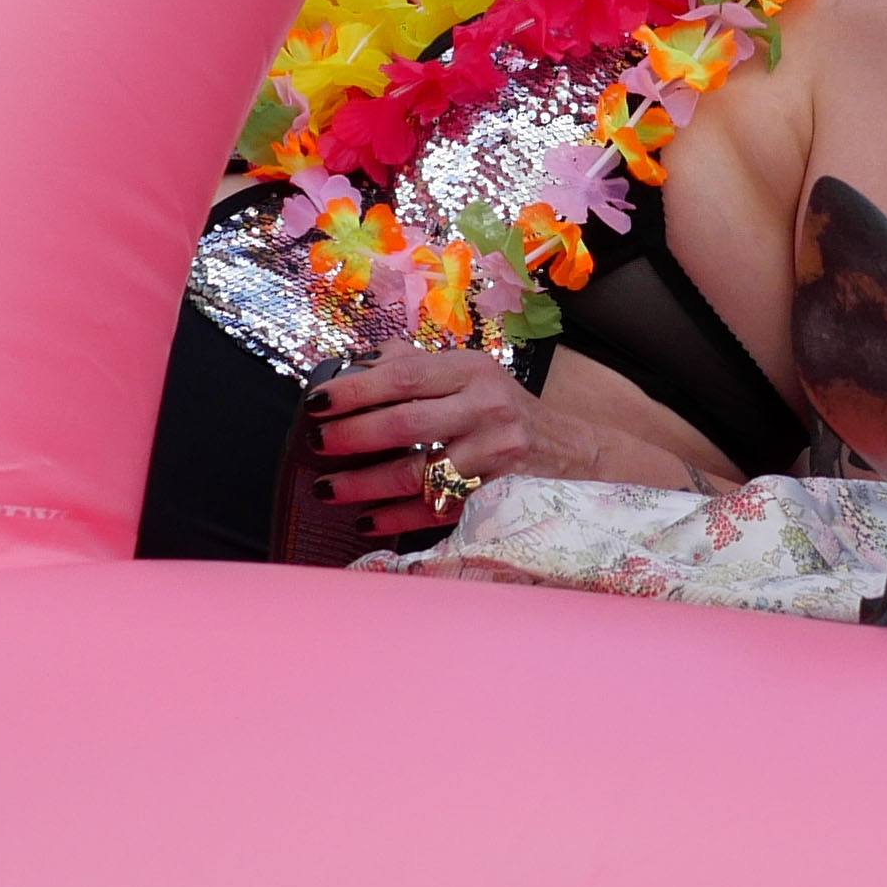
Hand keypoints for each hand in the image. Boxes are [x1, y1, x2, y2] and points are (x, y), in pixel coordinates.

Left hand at [307, 344, 551, 538]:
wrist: (570, 452)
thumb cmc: (503, 409)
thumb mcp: (470, 376)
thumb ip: (416, 366)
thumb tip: (356, 366)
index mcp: (471, 371)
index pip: (403, 376)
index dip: (354, 390)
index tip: (316, 402)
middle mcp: (486, 409)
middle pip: (405, 424)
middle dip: (351, 436)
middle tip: (315, 443)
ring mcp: (494, 456)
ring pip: (417, 474)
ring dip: (364, 484)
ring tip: (328, 489)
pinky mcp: (497, 496)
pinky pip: (436, 511)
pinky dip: (396, 519)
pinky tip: (366, 521)